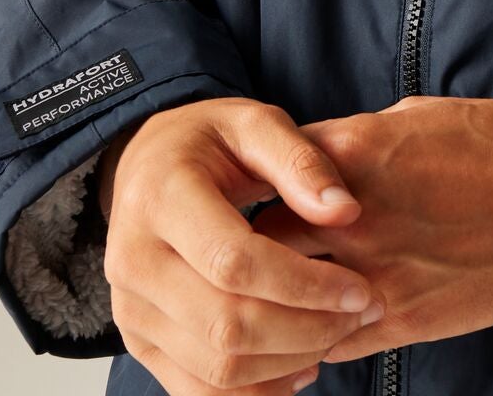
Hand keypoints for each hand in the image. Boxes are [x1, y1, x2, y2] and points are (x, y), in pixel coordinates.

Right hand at [98, 96, 383, 395]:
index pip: (234, 263)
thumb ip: (302, 161)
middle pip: (224, 325)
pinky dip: (253, 390)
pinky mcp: (138, 339)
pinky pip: (195, 387)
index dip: (304, 284)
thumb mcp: (256, 123)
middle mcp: (134, 261)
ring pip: (213, 366)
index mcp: (161, 199)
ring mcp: (130, 308)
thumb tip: (346, 211)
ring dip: (287, 362)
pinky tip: (302, 365)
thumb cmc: (212, 139)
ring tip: (340, 333)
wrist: (145, 164)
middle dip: (306, 328)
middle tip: (363, 314)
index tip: (361, 289)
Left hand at [247, 96, 492, 366]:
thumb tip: (321, 157)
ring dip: (277, 307)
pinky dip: (316, 344)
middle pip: (258, 242)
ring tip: (276, 308)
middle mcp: (354, 214)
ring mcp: (375, 271)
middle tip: (257, 261)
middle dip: (253, 253)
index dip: (255, 193)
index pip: (264, 177)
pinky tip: (317, 338)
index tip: (256, 202)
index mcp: (356, 152)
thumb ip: (360, 140)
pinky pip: (329, 344)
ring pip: (285, 303)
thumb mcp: (421, 116)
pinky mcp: (402, 318)